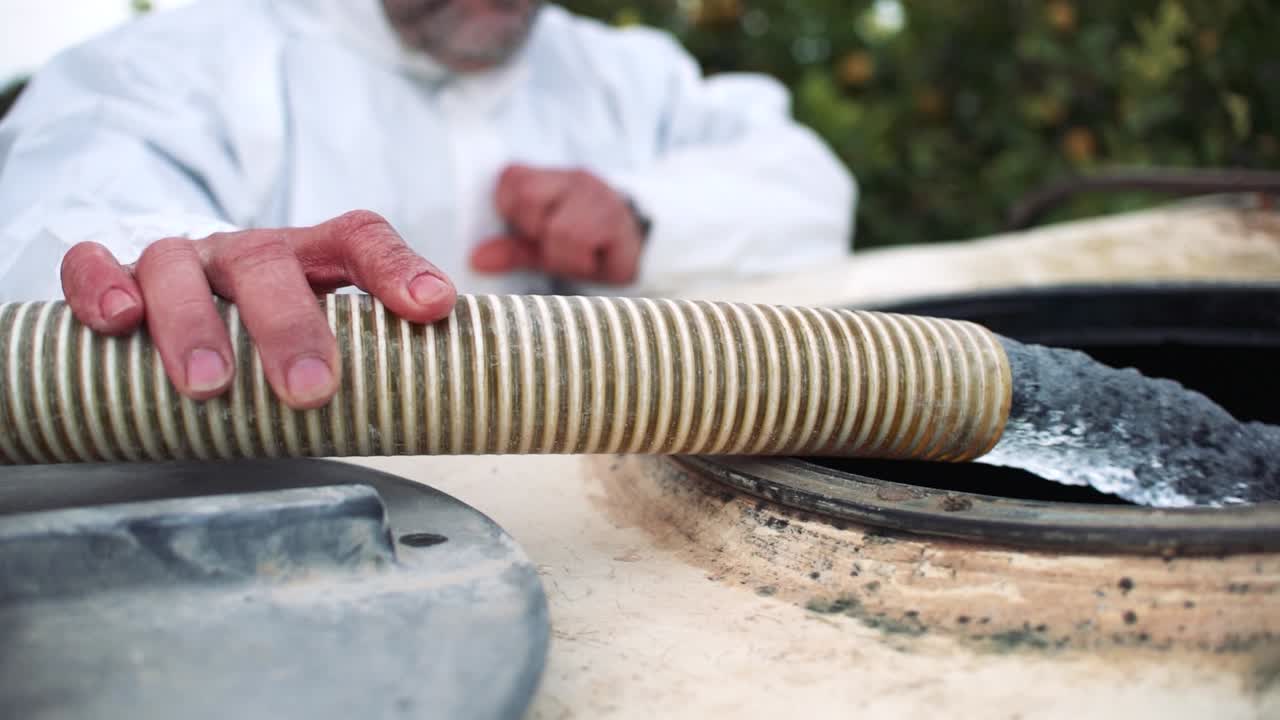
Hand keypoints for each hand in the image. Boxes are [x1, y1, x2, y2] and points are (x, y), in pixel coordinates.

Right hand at [60, 210, 455, 408]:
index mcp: (314, 257)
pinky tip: (118, 322)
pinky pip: (95, 265)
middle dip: (289, 326)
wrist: (193, 296)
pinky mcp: (118, 275)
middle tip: (310, 390)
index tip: (433, 306)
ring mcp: (183, 260)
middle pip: (268, 261)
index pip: (361, 239)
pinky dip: (101, 287)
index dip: (397, 268)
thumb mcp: (332, 338)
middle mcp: (249, 252)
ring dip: (194, 324)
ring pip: (180, 267)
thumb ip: (377, 359)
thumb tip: (446, 413)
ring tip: (210, 387)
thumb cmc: (277, 330)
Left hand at [470, 164, 644, 284]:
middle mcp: (576, 179)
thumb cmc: (593, 246)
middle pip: (527, 199)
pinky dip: (581, 261)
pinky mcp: (617, 222)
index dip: (510, 210)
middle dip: (533, 231)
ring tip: (579, 256)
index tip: (530, 229)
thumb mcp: (547, 247)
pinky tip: (595, 259)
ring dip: (561, 254)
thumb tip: (476, 259)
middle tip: (555, 244)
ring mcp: (600, 197)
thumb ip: (513, 249)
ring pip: (556, 229)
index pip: (511, 179)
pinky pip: (581, 243)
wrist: (651, 247)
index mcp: (553, 178)